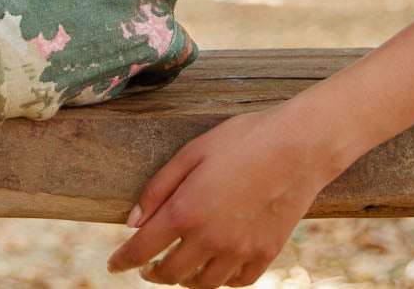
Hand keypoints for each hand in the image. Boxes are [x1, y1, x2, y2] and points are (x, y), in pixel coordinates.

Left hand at [105, 107, 341, 286]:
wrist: (300, 146)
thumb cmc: (243, 140)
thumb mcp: (192, 152)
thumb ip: (158, 189)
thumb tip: (133, 222)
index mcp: (185, 212)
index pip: (141, 250)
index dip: (122, 261)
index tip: (114, 265)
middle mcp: (210, 239)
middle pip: (170, 275)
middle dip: (153, 274)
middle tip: (148, 268)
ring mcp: (239, 251)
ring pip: (203, 284)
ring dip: (185, 280)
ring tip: (181, 269)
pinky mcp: (266, 254)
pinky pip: (237, 282)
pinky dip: (222, 281)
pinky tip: (218, 268)